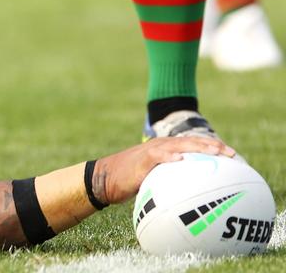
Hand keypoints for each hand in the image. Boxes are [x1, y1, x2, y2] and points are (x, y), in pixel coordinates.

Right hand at [93, 137, 236, 205]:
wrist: (105, 179)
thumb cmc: (130, 181)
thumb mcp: (154, 180)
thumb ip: (170, 181)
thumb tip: (192, 197)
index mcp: (167, 150)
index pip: (194, 145)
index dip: (214, 147)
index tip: (233, 155)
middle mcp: (162, 147)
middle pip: (191, 142)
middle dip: (212, 146)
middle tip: (232, 154)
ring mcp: (152, 151)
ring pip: (178, 145)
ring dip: (197, 147)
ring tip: (214, 152)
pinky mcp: (142, 159)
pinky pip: (158, 156)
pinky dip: (170, 156)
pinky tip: (181, 160)